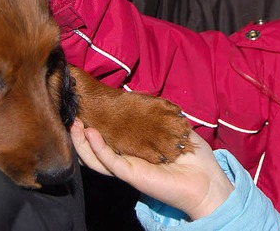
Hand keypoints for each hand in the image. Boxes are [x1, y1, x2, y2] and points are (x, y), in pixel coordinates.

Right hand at [71, 119, 233, 220]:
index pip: (109, 139)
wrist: (206, 180)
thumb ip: (161, 116)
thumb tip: (150, 99)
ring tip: (74, 124)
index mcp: (135, 150)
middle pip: (95, 150)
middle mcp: (127, 159)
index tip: (87, 108)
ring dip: (82, 142)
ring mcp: (128, 168)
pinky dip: (98, 149)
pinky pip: (110, 162)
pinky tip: (91, 134)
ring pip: (95, 159)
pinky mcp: (132, 175)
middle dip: (80, 134)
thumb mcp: (175, 128)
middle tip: (72, 115)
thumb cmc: (193, 156)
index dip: (96, 125)